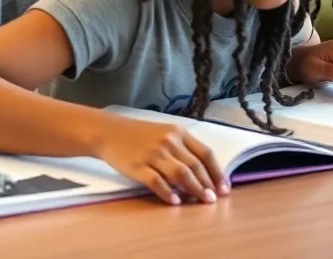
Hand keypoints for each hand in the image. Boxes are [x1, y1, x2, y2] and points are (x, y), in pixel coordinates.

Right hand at [95, 118, 226, 204]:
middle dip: (208, 184)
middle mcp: (168, 142)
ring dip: (194, 189)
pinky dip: (167, 192)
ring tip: (201, 201)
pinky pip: (156, 182)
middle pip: (195, 166)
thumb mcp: (164, 133)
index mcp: (178, 132)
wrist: (109, 131)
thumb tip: (205, 174)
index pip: (205, 153)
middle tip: (213, 199)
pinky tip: (175, 201)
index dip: (217, 172)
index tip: (224, 188)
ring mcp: (153, 154)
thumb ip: (183, 148)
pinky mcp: (138, 166)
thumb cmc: (139, 135)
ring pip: (180, 174)